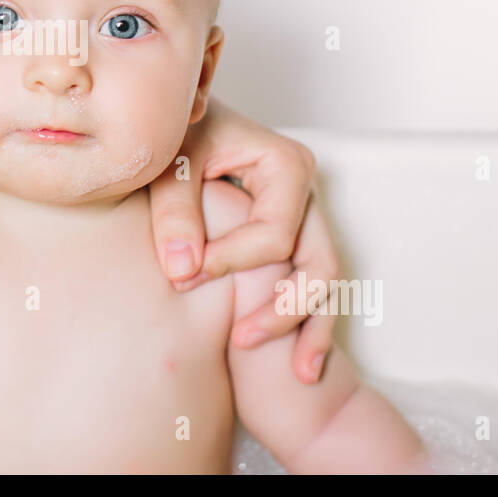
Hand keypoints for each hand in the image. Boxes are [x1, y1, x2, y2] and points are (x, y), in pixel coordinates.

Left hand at [147, 96, 338, 383]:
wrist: (182, 123)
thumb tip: (183, 271)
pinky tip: (304, 363)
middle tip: (243, 341)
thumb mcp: (170, 163)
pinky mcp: (296, 234)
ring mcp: (307, 215)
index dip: (231, 263)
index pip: (273, 235)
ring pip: (327, 279)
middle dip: (288, 310)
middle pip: (319, 262)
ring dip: (313, 325)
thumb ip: (175, 212)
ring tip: (302, 373)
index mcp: (285, 166)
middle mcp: (306, 192)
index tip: (185, 276)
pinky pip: (314, 282)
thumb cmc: (178, 136)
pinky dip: (311, 320)